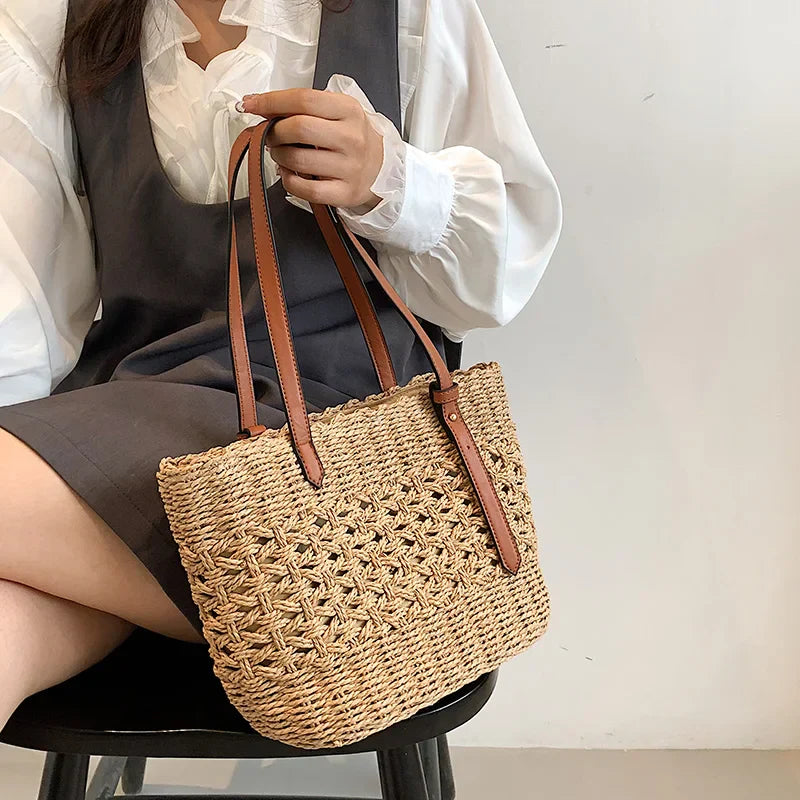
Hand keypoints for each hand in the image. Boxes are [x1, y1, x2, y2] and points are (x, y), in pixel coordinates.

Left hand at [240, 88, 384, 210]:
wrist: (382, 169)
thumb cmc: (352, 137)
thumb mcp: (337, 113)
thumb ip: (304, 107)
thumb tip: (260, 106)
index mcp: (349, 110)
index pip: (304, 99)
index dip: (271, 101)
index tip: (250, 104)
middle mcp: (351, 138)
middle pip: (299, 128)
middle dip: (274, 131)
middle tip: (270, 135)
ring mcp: (349, 168)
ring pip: (297, 159)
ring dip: (278, 155)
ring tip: (281, 153)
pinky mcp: (344, 193)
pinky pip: (305, 189)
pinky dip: (289, 180)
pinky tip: (289, 173)